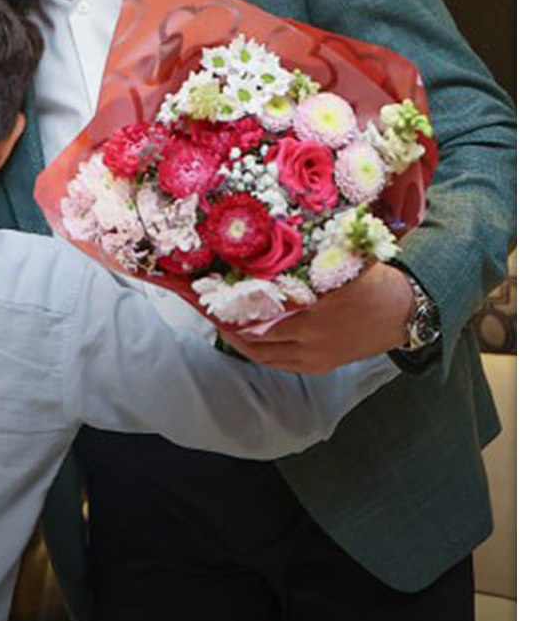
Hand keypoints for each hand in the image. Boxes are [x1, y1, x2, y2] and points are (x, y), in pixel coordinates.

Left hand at [220, 263, 414, 373]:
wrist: (407, 311)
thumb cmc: (374, 281)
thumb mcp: (338, 267)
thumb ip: (304, 267)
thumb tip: (268, 255)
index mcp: (312, 318)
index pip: (259, 321)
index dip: (233, 313)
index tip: (214, 300)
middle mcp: (310, 343)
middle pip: (256, 344)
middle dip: (231, 330)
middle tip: (213, 315)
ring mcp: (316, 359)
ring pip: (267, 358)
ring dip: (244, 344)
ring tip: (227, 327)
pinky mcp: (323, 365)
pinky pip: (283, 364)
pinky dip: (264, 354)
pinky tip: (253, 340)